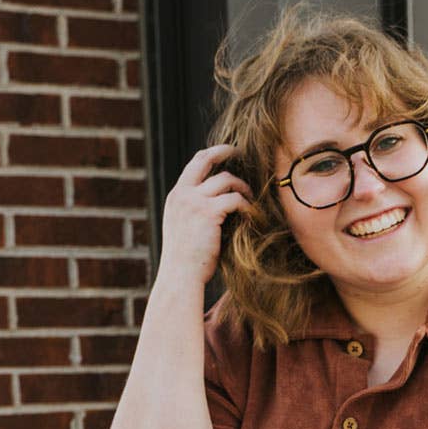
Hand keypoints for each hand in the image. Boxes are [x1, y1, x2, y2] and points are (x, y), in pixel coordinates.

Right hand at [159, 145, 251, 285]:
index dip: (212, 156)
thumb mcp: (184, 229)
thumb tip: (218, 204)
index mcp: (176, 197)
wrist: (180, 276)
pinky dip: (247, 205)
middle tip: (241, 153)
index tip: (227, 154)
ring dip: (242, 187)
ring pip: (226, 179)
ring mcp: (194, 201)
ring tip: (250, 199)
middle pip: (205, 159)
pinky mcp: (208, 212)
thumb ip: (195, 212)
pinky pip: (235, 199)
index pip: (193, 165)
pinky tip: (251, 214)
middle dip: (225, 152)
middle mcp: (182, 194)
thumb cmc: (186, 261)